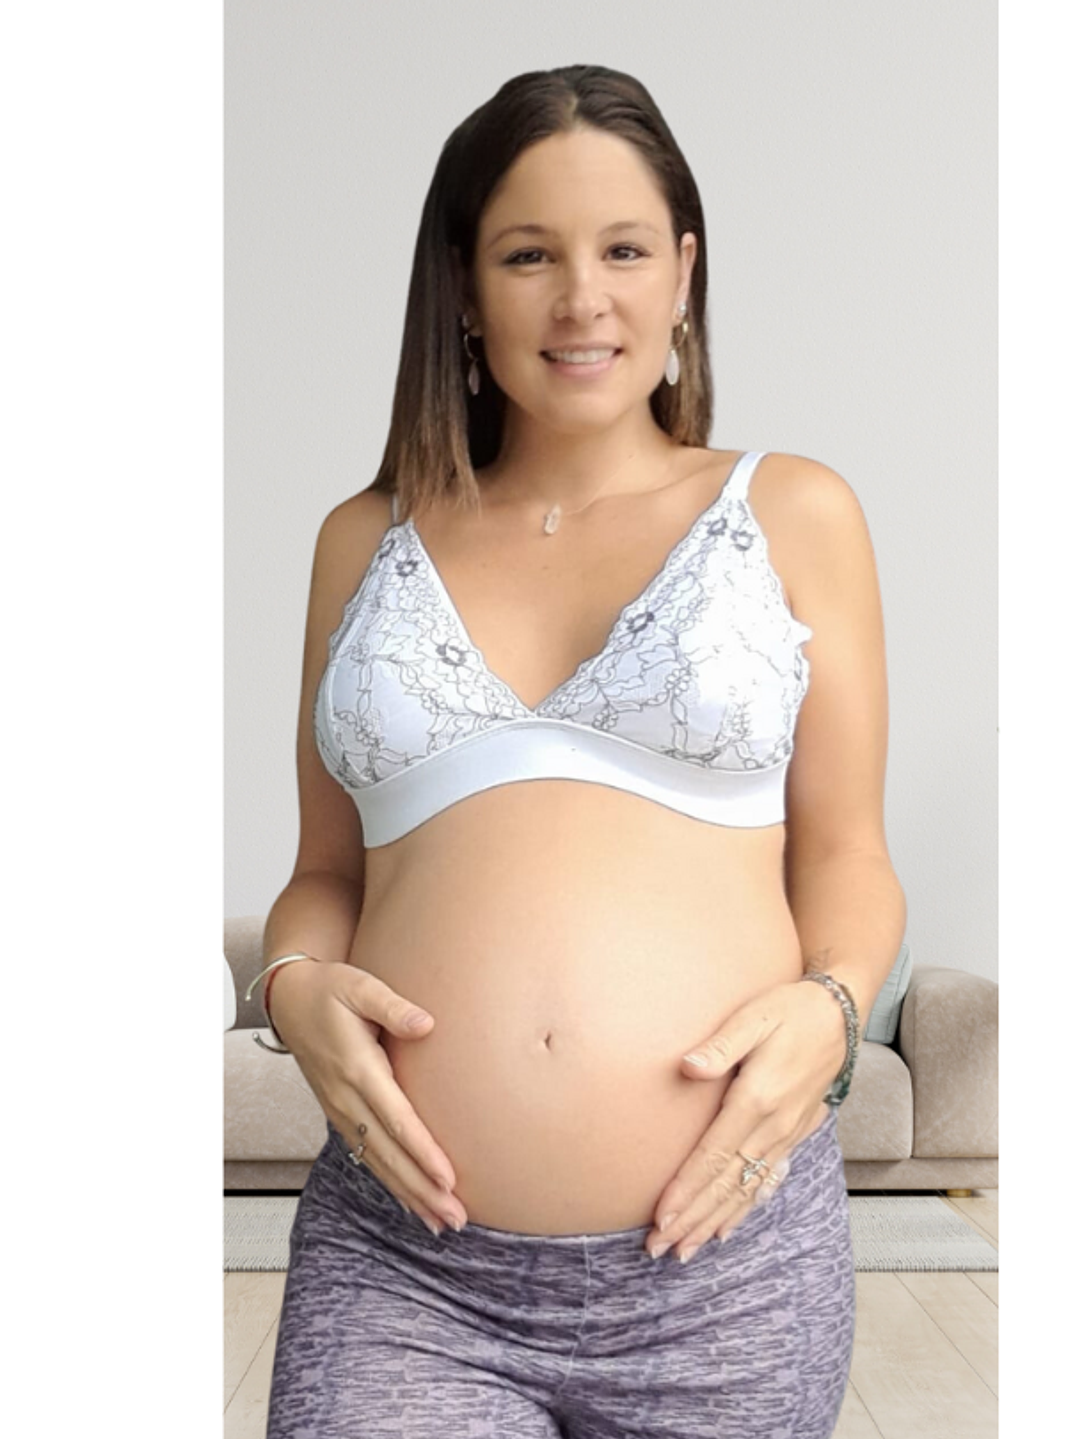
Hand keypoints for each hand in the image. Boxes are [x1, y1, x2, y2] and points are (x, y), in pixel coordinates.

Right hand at [268, 960, 468, 1236]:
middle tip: (455, 1218)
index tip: (448, 1178)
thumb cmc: (329, 989)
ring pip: (378, 1162)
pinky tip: (412, 1203)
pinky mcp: (340, 1114)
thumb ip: (393, 1005)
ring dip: (410, 1195)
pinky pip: (367, 1156)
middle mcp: (347, 1098)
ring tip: (442, 1223)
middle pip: (389, 1153)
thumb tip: (427, 1023)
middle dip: (422, 1189)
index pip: (396, 1119)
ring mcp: (341, 1110)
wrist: (289, 1000)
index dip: (422, 1151)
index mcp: (358, 1068)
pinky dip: (391, 1183)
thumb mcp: (359, 986)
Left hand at [644, 978, 845, 1261]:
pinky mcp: (794, 1133)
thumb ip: (720, 1045)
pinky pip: (767, 1180)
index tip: (661, 1218)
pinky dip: (745, 1208)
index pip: (714, 1156)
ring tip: (685, 1251)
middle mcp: (773, 1126)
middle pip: (726, 1184)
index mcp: (757, 1100)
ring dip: (713, 1222)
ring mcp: (786, 1134)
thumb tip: (687, 1067)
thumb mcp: (753, 1017)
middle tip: (657, 1249)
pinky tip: (727, 1228)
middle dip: (691, 1219)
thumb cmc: (790, 1010)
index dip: (687, 1191)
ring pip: (745, 1190)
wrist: (840, 1014)